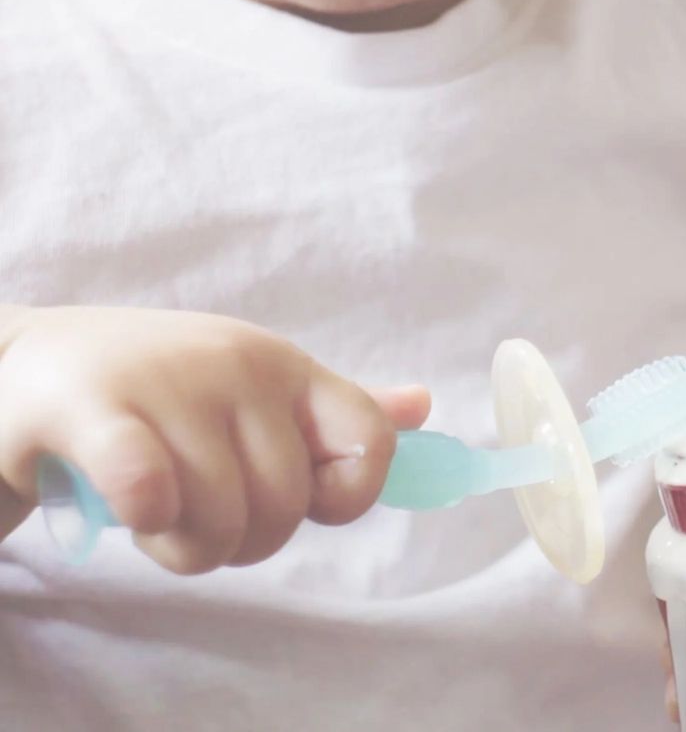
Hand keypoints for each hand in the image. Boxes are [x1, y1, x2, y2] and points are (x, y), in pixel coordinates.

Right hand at [0, 306, 429, 572]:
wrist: (33, 363)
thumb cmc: (160, 392)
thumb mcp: (257, 393)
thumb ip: (335, 413)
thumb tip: (423, 407)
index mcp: (288, 368)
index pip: (371, 445)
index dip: (344, 499)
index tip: (298, 499)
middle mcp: (240, 366)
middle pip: (286, 507)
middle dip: (241, 539)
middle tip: (195, 512)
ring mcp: (171, 381)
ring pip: (221, 520)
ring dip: (183, 546)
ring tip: (152, 511)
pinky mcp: (94, 407)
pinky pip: (151, 488)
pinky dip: (147, 517)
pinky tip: (131, 505)